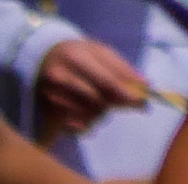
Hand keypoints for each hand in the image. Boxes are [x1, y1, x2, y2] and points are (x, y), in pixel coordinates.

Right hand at [33, 36, 150, 138]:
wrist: (43, 59)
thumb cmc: (78, 54)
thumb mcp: (99, 52)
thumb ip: (120, 68)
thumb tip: (144, 86)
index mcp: (75, 58)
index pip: (105, 81)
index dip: (125, 93)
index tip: (140, 102)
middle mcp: (59, 79)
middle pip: (96, 101)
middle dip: (113, 104)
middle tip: (122, 102)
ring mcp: (50, 98)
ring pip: (86, 116)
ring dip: (100, 115)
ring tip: (99, 104)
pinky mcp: (46, 113)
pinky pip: (74, 128)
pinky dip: (86, 125)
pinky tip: (86, 116)